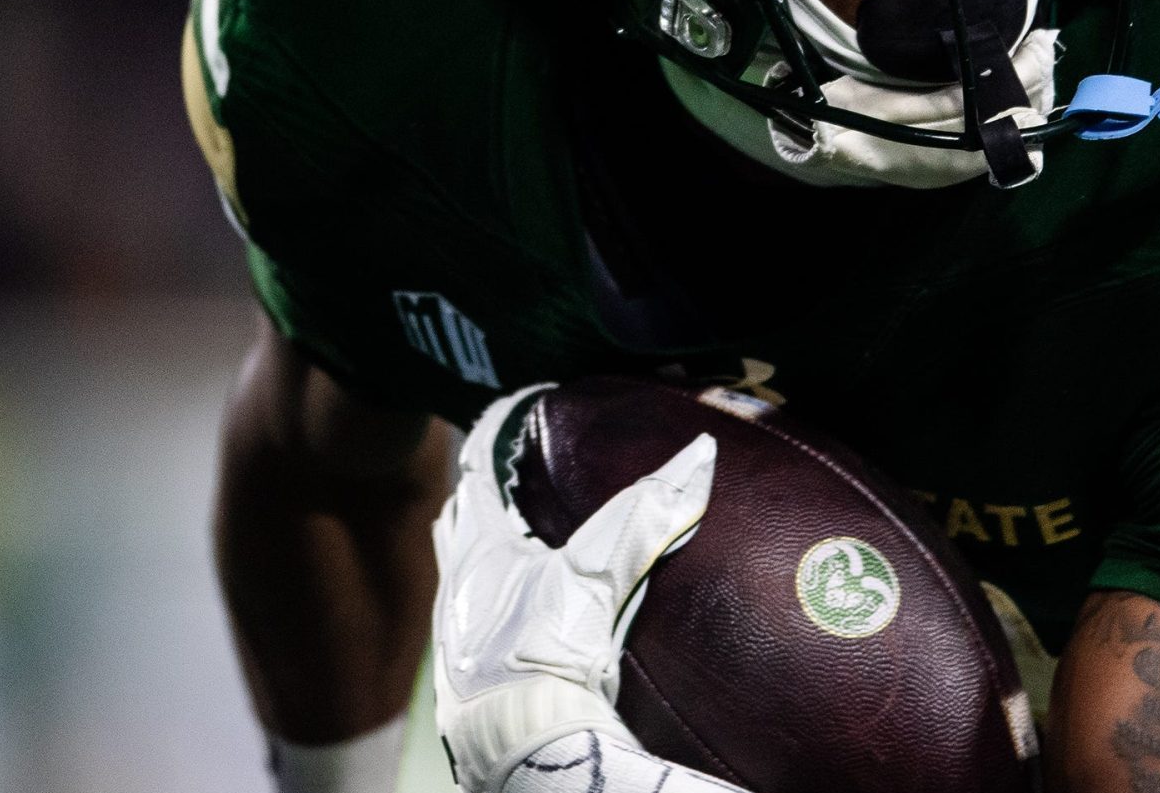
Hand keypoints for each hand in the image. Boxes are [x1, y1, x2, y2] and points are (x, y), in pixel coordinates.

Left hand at [432, 385, 717, 792]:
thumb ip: (647, 514)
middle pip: (460, 518)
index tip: (516, 410)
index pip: (475, 469)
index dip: (493, 435)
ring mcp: (459, 632)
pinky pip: (479, 614)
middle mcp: (456, 584)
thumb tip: (702, 452)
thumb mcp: (595, 575)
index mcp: (477, 547)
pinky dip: (498, 595)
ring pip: (464, 568)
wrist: (518, 749)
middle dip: (483, 491)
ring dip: (486, 546)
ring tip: (522, 535)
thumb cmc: (543, 656)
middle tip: (515, 469)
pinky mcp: (472, 674)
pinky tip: (526, 610)